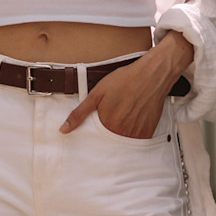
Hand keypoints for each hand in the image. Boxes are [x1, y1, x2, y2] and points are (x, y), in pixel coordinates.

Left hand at [60, 36, 191, 139]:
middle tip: (114, 113)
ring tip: (124, 112)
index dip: (95, 131)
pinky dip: (133, 131)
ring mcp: (136, 133)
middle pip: (110, 140)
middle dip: (108, 130)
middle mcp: (122, 133)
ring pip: (123, 140)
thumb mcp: (96, 94)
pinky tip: (133, 117)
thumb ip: (79, 114)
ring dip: (121, 131)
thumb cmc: (124, 80)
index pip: (96, 139)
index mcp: (107, 125)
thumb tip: (64, 129)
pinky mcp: (148, 132)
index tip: (100, 122)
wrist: (151, 75)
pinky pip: (136, 139)